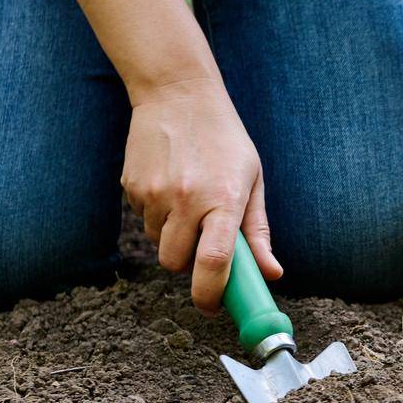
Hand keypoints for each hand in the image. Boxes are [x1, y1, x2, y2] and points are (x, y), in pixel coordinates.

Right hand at [121, 78, 281, 313]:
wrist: (177, 94)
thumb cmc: (224, 140)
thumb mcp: (252, 180)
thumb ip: (258, 232)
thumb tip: (271, 273)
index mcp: (224, 199)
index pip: (213, 261)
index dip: (211, 294)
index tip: (214, 308)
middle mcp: (186, 199)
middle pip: (176, 262)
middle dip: (189, 265)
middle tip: (204, 244)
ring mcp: (153, 193)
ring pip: (159, 243)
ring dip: (174, 236)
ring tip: (190, 200)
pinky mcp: (130, 187)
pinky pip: (143, 220)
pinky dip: (157, 215)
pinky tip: (170, 185)